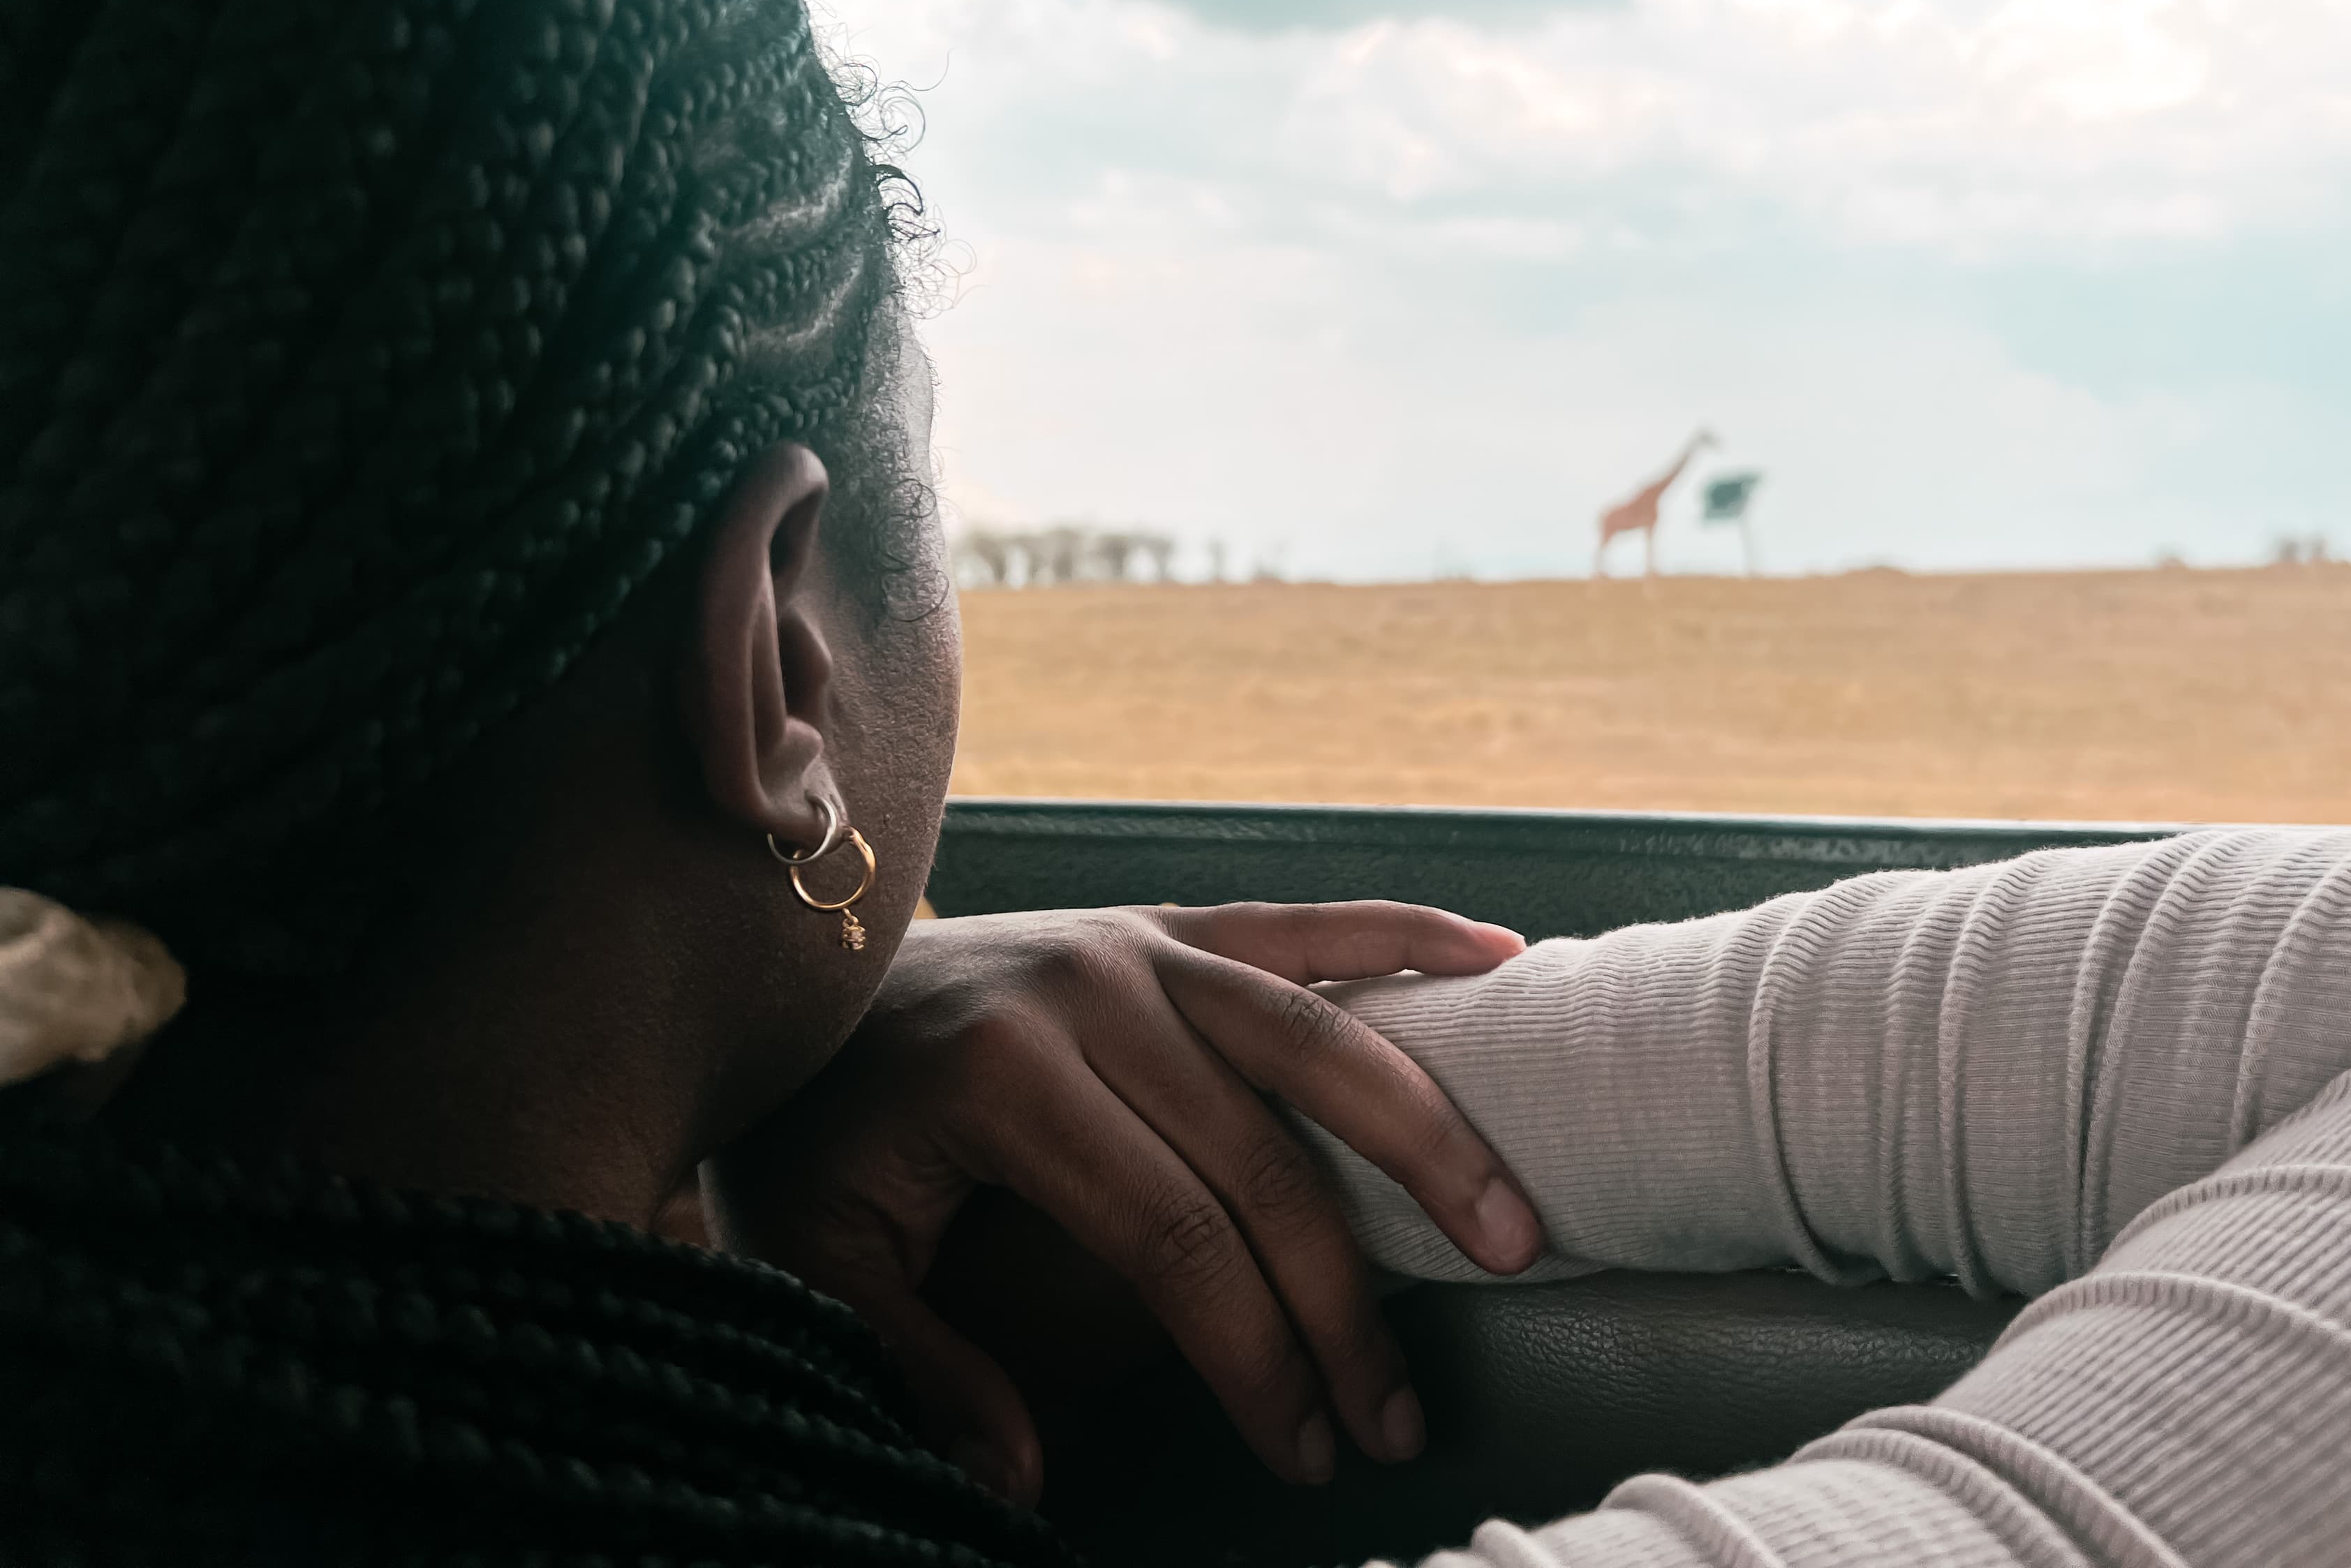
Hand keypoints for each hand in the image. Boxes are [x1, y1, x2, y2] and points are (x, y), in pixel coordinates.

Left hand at [706, 902, 1544, 1503]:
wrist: (792, 976)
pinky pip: (1305, 923)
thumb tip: (1019, 1474)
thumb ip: (914, 1359)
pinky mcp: (1166, 920)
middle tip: (1396, 1418)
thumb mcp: (811, 1254)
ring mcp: (1138, 940)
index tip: (1303, 1450)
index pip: (1170, 1233)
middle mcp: (1090, 987)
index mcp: (1004, 1071)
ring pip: (1315, 1038)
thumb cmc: (808, 1126)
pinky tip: (1501, 958)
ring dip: (1426, 1137)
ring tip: (1513, 1230)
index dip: (1251, 1352)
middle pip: (1261, 1158)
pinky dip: (1406, 936)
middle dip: (1340, 1304)